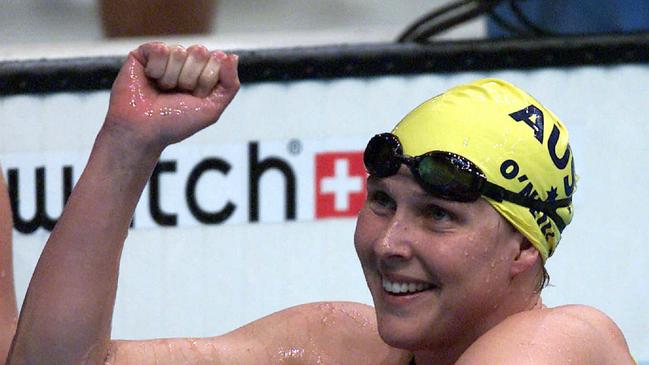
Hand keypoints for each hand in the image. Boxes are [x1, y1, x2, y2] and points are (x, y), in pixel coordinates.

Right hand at [105, 42, 239, 150]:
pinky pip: (161, 49)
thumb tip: (232, 56)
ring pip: (179, 51)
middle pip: (200, 52)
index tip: (196, 97)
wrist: (143, 131)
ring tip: (162, 91)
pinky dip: (157, 70)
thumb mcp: (212, 109)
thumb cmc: (175, 123)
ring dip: (172, 78)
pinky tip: (150, 80)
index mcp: (202, 73)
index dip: (208, 80)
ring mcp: (165, 57)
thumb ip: (230, 84)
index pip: (217, 59)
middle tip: (178, 94)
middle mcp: (185, 63)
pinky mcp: (144, 54)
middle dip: (190, 78)